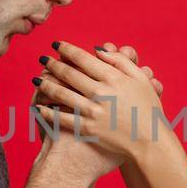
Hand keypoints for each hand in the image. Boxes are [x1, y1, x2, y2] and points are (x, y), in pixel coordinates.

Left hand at [35, 41, 168, 163]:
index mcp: (113, 77)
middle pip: (69, 74)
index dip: (67, 50)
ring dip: (46, 85)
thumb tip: (99, 51)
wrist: (150, 142)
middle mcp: (100, 92)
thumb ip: (121, 62)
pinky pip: (63, 118)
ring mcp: (93, 111)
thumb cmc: (148, 109)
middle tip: (42, 58)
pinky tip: (40, 106)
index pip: (83, 58)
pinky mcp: (88, 129)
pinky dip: (49, 111)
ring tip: (36, 79)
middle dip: (52, 64)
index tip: (57, 45)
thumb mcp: (140, 79)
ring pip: (62, 94)